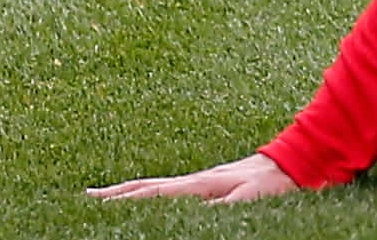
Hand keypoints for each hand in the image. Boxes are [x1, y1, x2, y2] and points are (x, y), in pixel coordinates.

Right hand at [86, 153, 298, 204]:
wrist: (293, 161)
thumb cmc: (273, 183)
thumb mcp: (248, 198)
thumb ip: (222, 205)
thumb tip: (192, 214)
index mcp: (199, 184)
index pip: (153, 194)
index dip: (124, 200)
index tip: (95, 204)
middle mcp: (193, 180)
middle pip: (145, 188)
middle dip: (114, 194)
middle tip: (84, 199)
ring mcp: (198, 179)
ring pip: (153, 186)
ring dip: (125, 192)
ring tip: (99, 197)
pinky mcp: (205, 182)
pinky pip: (168, 188)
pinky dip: (146, 192)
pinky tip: (142, 196)